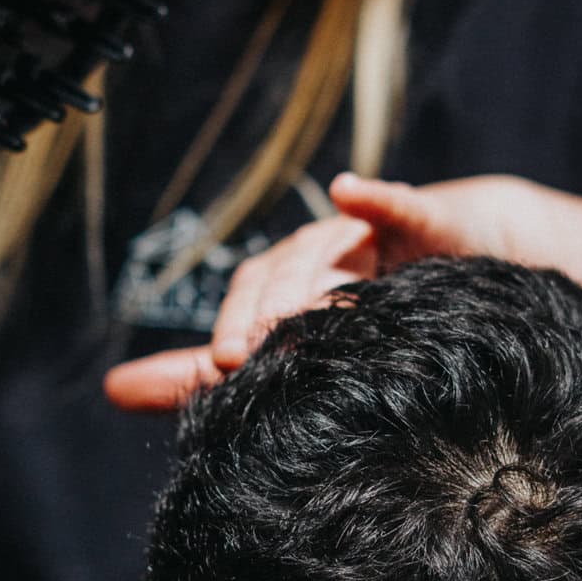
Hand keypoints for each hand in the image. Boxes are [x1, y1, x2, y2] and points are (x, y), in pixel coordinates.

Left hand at [102, 172, 541, 411]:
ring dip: (307, 275)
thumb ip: (206, 376)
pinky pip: (398, 204)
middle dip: (267, 310)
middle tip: (251, 351)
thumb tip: (114, 389)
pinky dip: (375, 197)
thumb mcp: (291, 352)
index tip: (224, 363)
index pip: (250, 298)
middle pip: (285, 272)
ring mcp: (372, 235)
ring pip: (330, 247)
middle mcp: (322, 252)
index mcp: (290, 282)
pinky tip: (350, 191)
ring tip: (296, 313)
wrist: (468, 272)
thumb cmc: (376, 319)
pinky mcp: (425, 220)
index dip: (236, 324)